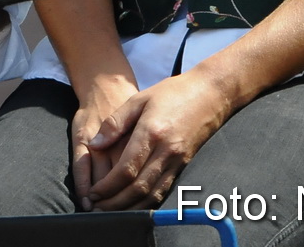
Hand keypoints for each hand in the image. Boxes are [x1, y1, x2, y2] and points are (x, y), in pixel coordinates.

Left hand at [77, 70, 233, 210]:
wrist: (210, 94)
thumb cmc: (171, 93)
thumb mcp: (138, 99)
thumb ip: (115, 123)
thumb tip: (94, 145)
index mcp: (152, 132)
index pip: (127, 169)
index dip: (108, 186)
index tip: (93, 192)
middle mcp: (167, 151)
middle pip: (139, 188)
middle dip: (116, 202)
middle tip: (98, 208)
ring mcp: (178, 160)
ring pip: (153, 194)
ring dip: (131, 208)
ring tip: (111, 211)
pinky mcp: (184, 166)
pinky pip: (164, 190)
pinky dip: (148, 203)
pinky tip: (134, 205)